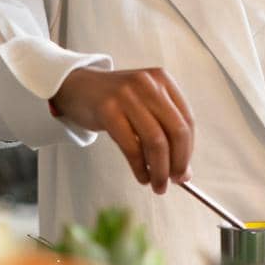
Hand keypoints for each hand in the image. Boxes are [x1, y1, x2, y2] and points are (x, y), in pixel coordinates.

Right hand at [52, 67, 193, 193]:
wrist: (77, 87)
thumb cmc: (115, 100)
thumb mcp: (143, 105)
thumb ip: (164, 131)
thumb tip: (184, 172)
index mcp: (162, 80)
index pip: (187, 120)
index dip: (188, 150)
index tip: (184, 171)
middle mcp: (148, 84)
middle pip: (176, 131)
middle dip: (178, 162)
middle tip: (175, 181)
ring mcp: (127, 95)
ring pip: (156, 141)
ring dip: (160, 170)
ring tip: (158, 185)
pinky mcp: (108, 110)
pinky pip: (131, 147)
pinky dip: (140, 168)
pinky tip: (141, 176)